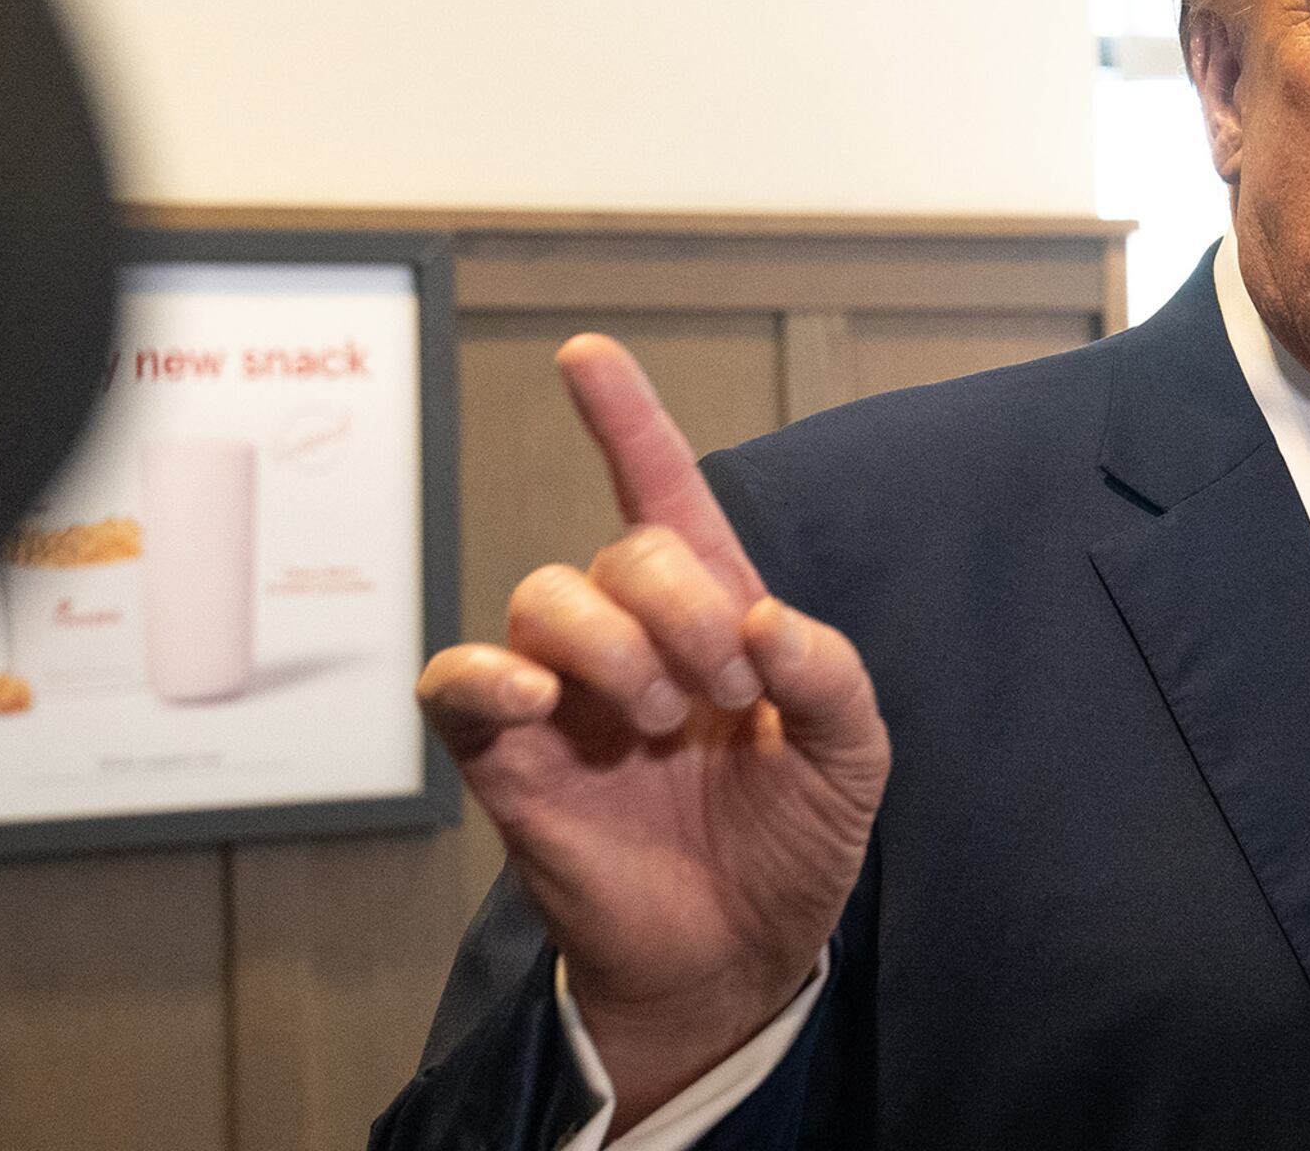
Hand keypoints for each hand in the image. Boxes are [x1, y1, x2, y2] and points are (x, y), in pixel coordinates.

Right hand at [415, 337, 888, 1130]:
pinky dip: (485, 672)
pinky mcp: (508, 757)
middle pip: (622, 554)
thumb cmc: (790, 843)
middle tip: (726, 695)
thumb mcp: (853, 755)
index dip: (624, 420)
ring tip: (660, 722)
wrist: (740, 954)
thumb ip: (832, 676)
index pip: (660, 493)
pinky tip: (541, 699)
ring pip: (544, 598)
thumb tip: (768, 622)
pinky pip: (455, 683)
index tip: (587, 354)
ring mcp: (562, 695)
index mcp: (713, 615)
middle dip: (684, 608)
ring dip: (615, 645)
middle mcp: (629, 640)